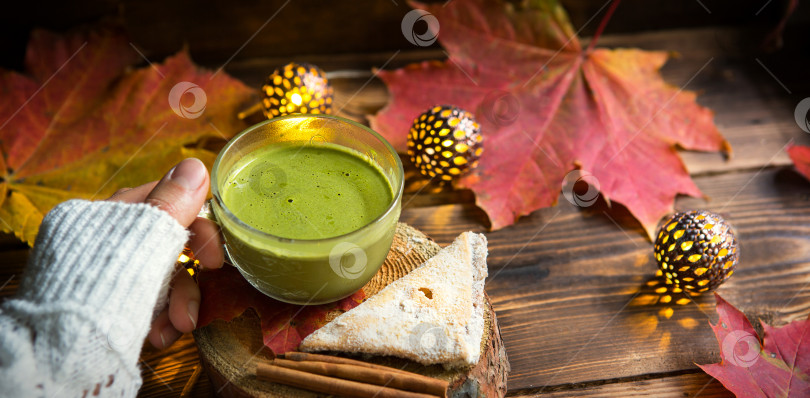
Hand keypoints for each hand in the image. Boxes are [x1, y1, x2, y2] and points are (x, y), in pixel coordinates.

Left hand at [106, 158, 223, 348]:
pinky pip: (146, 305)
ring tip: (180, 326)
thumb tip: (196, 165)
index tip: (217, 258)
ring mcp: (103, 277)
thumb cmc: (106, 288)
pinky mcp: (107, 308)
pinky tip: (159, 336)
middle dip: (189, 276)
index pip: (163, 203)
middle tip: (205, 293)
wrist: (66, 353)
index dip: (198, 227)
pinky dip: (160, 319)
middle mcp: (101, 243)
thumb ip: (173, 204)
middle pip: (165, 247)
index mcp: (102, 215)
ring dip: (179, 303)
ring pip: (160, 280)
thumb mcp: (146, 240)